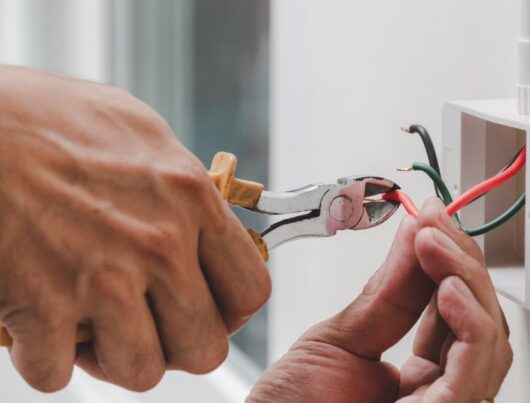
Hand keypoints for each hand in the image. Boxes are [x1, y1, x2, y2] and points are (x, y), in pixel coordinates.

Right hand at [0, 66, 269, 391]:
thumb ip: (181, 186)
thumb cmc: (45, 118)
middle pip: (205, 348)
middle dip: (176, 345)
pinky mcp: (40, 307)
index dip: (230, 311)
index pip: (250, 291)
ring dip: (116, 357)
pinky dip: (46, 357)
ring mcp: (103, 279)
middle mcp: (159, 243)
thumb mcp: (140, 134)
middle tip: (149, 323)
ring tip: (94, 325)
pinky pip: (58, 374)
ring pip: (142, 372)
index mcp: (191, 198)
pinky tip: (39, 322)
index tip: (208, 308)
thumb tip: (205, 219)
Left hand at [250, 199, 511, 401]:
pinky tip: (448, 290)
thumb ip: (387, 293)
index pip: (459, 315)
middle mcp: (440, 395)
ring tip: (435, 250)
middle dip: (465, 266)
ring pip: (492, 347)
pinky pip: (474, 378)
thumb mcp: (339, 341)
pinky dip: (471, 328)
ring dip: (470, 286)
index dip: (453, 263)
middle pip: (484, 326)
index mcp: (420, 380)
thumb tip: (417, 234)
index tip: (432, 220)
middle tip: (434, 228)